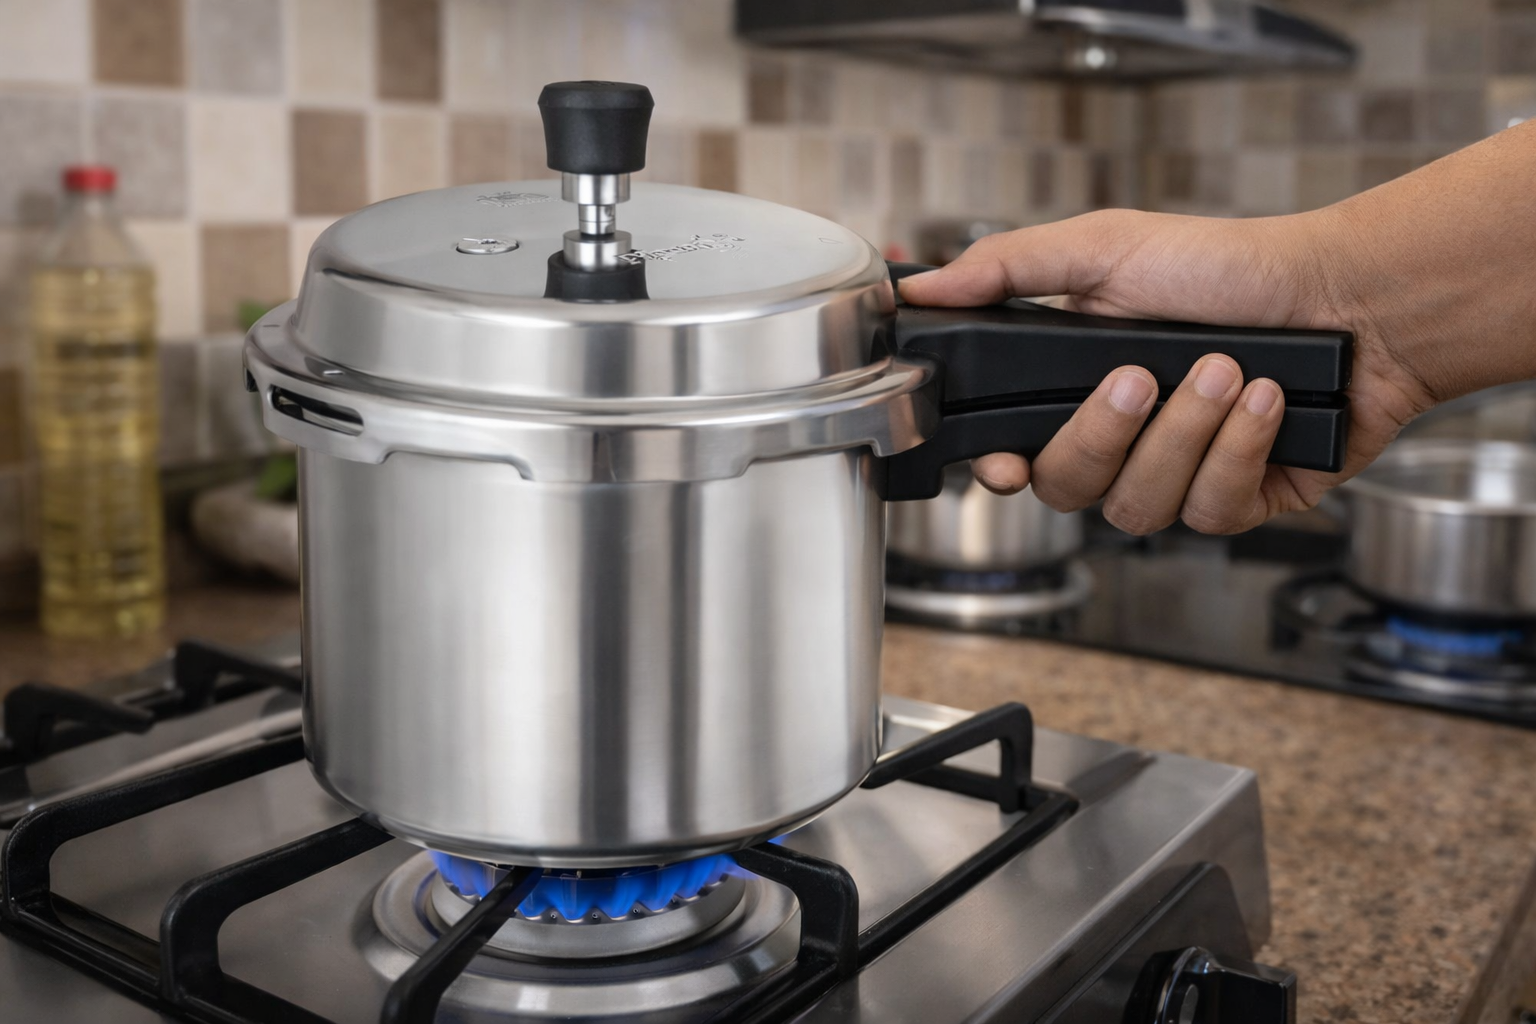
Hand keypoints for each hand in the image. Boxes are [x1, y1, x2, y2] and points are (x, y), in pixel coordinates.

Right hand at [897, 208, 1433, 534]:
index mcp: (1074, 390)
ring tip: (1231, 372)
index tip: (1006, 461)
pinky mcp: (1237, 504)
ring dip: (1187, 434)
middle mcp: (1121, 445)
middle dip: (1110, 431)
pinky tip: (1267, 403)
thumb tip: (922, 287)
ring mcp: (1177, 480)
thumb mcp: (1106, 247)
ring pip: (1140, 506)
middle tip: (1147, 373)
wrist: (1349, 294)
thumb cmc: (1231, 268)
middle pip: (1068, 488)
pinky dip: (1240, 451)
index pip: (1011, 457)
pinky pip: (1210, 511)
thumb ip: (1007, 269)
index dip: (999, 470)